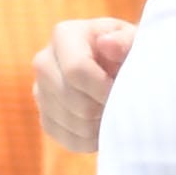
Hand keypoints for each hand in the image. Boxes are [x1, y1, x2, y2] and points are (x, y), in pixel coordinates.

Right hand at [33, 12, 132, 152]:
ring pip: (72, 123)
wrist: (120, 68)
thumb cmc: (130, 51)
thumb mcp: (135, 40)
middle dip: (104, 108)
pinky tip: (107, 126)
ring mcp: (40, 91)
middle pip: (72, 99)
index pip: (76, 70)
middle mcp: (44, 61)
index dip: (104, 89)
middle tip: (126, 105)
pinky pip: (67, 139)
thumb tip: (107, 44)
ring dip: (101, 126)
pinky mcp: (45, 117)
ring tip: (119, 114)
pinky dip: (92, 140)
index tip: (126, 94)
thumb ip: (126, 41)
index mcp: (64, 35)